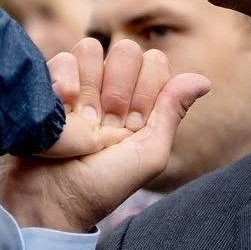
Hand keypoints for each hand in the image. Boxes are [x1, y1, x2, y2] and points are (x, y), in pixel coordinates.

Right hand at [2, 37, 208, 231]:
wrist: (49, 201)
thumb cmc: (101, 186)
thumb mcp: (148, 156)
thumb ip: (171, 113)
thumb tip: (203, 80)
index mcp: (139, 106)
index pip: (154, 62)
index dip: (146, 88)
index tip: (133, 123)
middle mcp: (109, 91)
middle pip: (125, 49)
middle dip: (117, 86)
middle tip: (105, 122)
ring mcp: (78, 87)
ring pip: (91, 48)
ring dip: (87, 84)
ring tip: (80, 119)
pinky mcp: (47, 86)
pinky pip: (62, 59)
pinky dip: (62, 84)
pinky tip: (61, 112)